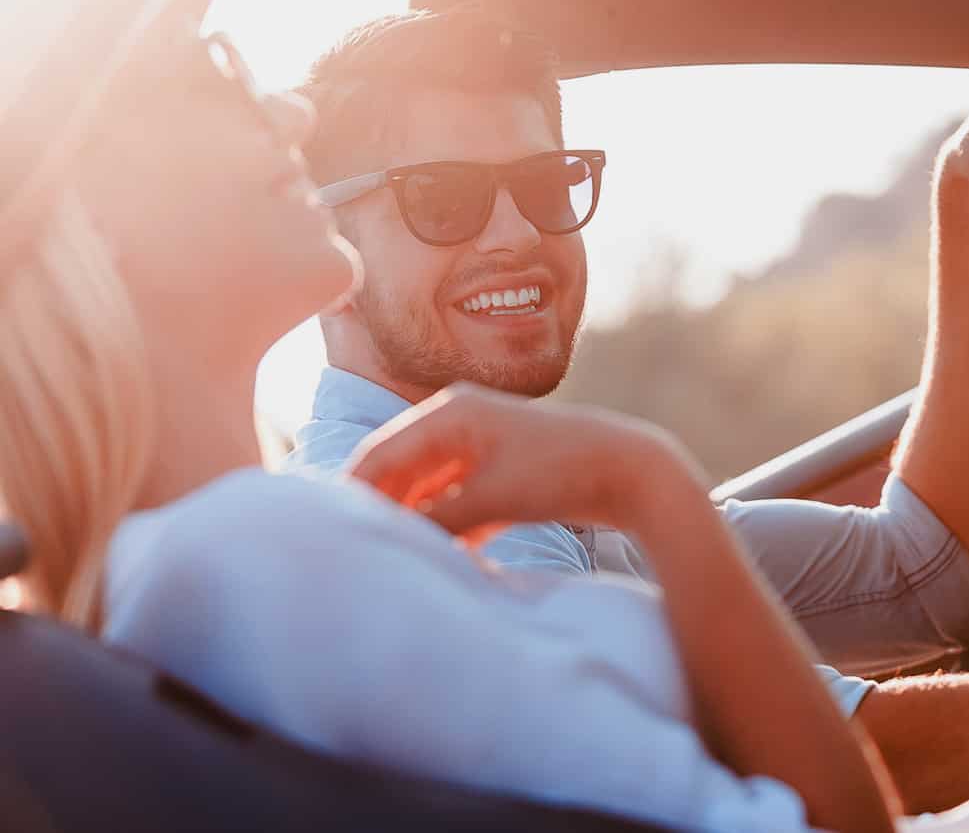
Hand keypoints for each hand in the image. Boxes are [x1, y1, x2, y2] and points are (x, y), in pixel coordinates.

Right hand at [347, 382, 702, 543]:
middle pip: (401, 469)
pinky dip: (448, 527)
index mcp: (451, 413)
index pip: (382, 453)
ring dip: (415, 520)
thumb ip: (437, 519)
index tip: (331, 530)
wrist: (634, 472)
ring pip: (429, 488)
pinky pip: (459, 501)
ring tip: (390, 557)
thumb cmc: (563, 473)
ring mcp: (483, 447)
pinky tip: (441, 558)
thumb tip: (394, 539)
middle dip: (382, 508)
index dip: (354, 491)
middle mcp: (461, 421)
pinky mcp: (504, 473)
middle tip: (355, 549)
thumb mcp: (491, 498)